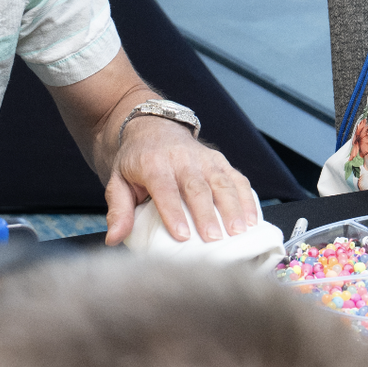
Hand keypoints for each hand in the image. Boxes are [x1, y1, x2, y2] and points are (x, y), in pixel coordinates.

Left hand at [103, 115, 257, 245]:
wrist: (149, 127)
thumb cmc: (134, 161)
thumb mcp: (117, 182)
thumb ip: (118, 211)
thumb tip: (114, 239)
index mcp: (153, 164)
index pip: (165, 189)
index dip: (174, 212)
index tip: (182, 235)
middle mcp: (181, 159)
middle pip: (197, 187)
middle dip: (208, 214)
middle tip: (215, 238)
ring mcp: (204, 158)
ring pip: (222, 181)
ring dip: (234, 207)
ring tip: (240, 230)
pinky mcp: (219, 160)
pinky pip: (237, 178)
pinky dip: (247, 198)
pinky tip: (253, 218)